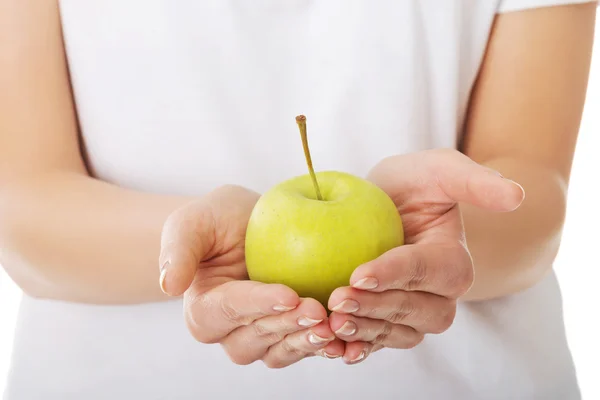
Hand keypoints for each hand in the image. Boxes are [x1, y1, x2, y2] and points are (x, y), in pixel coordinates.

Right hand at [159, 185, 344, 367]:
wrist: (252, 224)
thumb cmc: (219, 220)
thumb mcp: (195, 220)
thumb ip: (179, 248)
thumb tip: (169, 284)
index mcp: (204, 310)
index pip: (226, 312)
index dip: (257, 306)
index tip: (287, 294)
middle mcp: (230, 332)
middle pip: (255, 339)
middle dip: (287, 326)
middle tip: (318, 309)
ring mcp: (262, 337)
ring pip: (281, 351)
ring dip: (307, 342)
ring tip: (334, 325)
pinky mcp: (290, 335)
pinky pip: (305, 348)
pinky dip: (326, 345)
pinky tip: (348, 333)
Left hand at [327, 149, 524, 363]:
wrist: (381, 207)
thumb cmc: (414, 185)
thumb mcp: (438, 169)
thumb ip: (472, 180)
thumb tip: (516, 196)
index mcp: (454, 261)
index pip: (430, 271)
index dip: (397, 275)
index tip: (360, 274)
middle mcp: (440, 296)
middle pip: (414, 311)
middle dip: (377, 309)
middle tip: (338, 299)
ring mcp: (413, 314)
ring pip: (397, 334)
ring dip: (364, 333)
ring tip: (330, 324)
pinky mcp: (387, 323)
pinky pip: (375, 343)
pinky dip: (354, 348)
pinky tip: (330, 346)